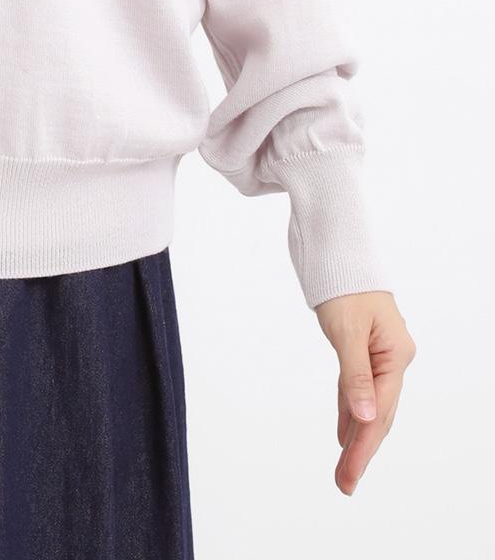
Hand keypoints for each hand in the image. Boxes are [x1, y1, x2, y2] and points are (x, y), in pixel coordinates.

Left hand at [314, 290, 414, 494]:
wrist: (337, 248)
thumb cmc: (344, 283)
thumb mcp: (347, 331)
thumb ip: (355, 375)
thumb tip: (363, 419)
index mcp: (396, 355)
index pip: (378, 412)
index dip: (362, 448)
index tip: (347, 476)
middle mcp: (392, 358)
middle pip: (377, 413)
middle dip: (360, 450)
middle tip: (344, 484)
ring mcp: (378, 353)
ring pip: (367, 403)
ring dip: (355, 434)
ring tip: (344, 467)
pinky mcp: (363, 347)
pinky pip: (357, 387)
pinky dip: (349, 409)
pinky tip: (344, 431)